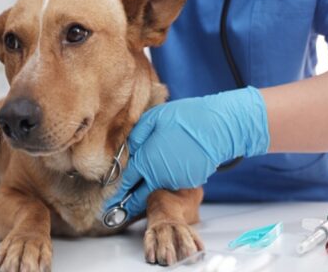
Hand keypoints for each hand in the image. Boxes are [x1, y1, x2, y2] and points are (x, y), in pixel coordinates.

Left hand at [106, 87, 269, 218]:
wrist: (218, 127)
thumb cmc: (184, 118)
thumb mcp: (153, 119)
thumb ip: (136, 137)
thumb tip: (126, 150)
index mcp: (146, 162)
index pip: (126, 183)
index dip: (117, 192)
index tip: (110, 199)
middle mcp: (159, 177)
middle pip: (139, 197)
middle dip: (128, 203)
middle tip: (118, 209)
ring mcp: (176, 182)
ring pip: (158, 189)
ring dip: (150, 188)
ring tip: (143, 185)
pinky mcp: (191, 182)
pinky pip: (174, 183)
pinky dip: (168, 180)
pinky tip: (170, 168)